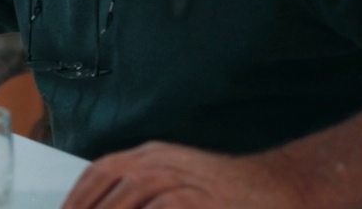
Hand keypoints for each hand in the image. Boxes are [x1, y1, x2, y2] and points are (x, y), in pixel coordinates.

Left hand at [62, 142, 305, 208]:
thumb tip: (107, 204)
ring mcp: (184, 177)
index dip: (77, 195)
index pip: (101, 170)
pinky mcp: (201, 198)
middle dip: (86, 206)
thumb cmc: (231, 195)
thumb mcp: (182, 183)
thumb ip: (146, 196)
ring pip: (132, 192)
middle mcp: (163, 161)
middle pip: (110, 180)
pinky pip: (165, 206)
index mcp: (153, 156)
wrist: (284, 188)